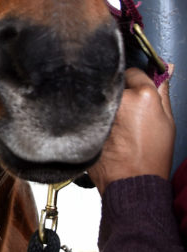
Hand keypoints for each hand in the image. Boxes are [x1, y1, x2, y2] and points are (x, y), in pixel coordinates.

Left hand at [88, 67, 174, 194]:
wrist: (130, 183)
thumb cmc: (150, 158)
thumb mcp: (167, 122)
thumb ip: (163, 92)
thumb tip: (166, 69)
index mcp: (141, 96)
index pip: (134, 71)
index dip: (136, 82)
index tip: (137, 92)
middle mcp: (117, 100)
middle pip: (114, 80)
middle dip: (119, 89)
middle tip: (125, 110)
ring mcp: (98, 111)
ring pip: (99, 93)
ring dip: (104, 101)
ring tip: (115, 123)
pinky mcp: (84, 121)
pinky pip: (87, 108)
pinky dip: (93, 113)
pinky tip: (104, 130)